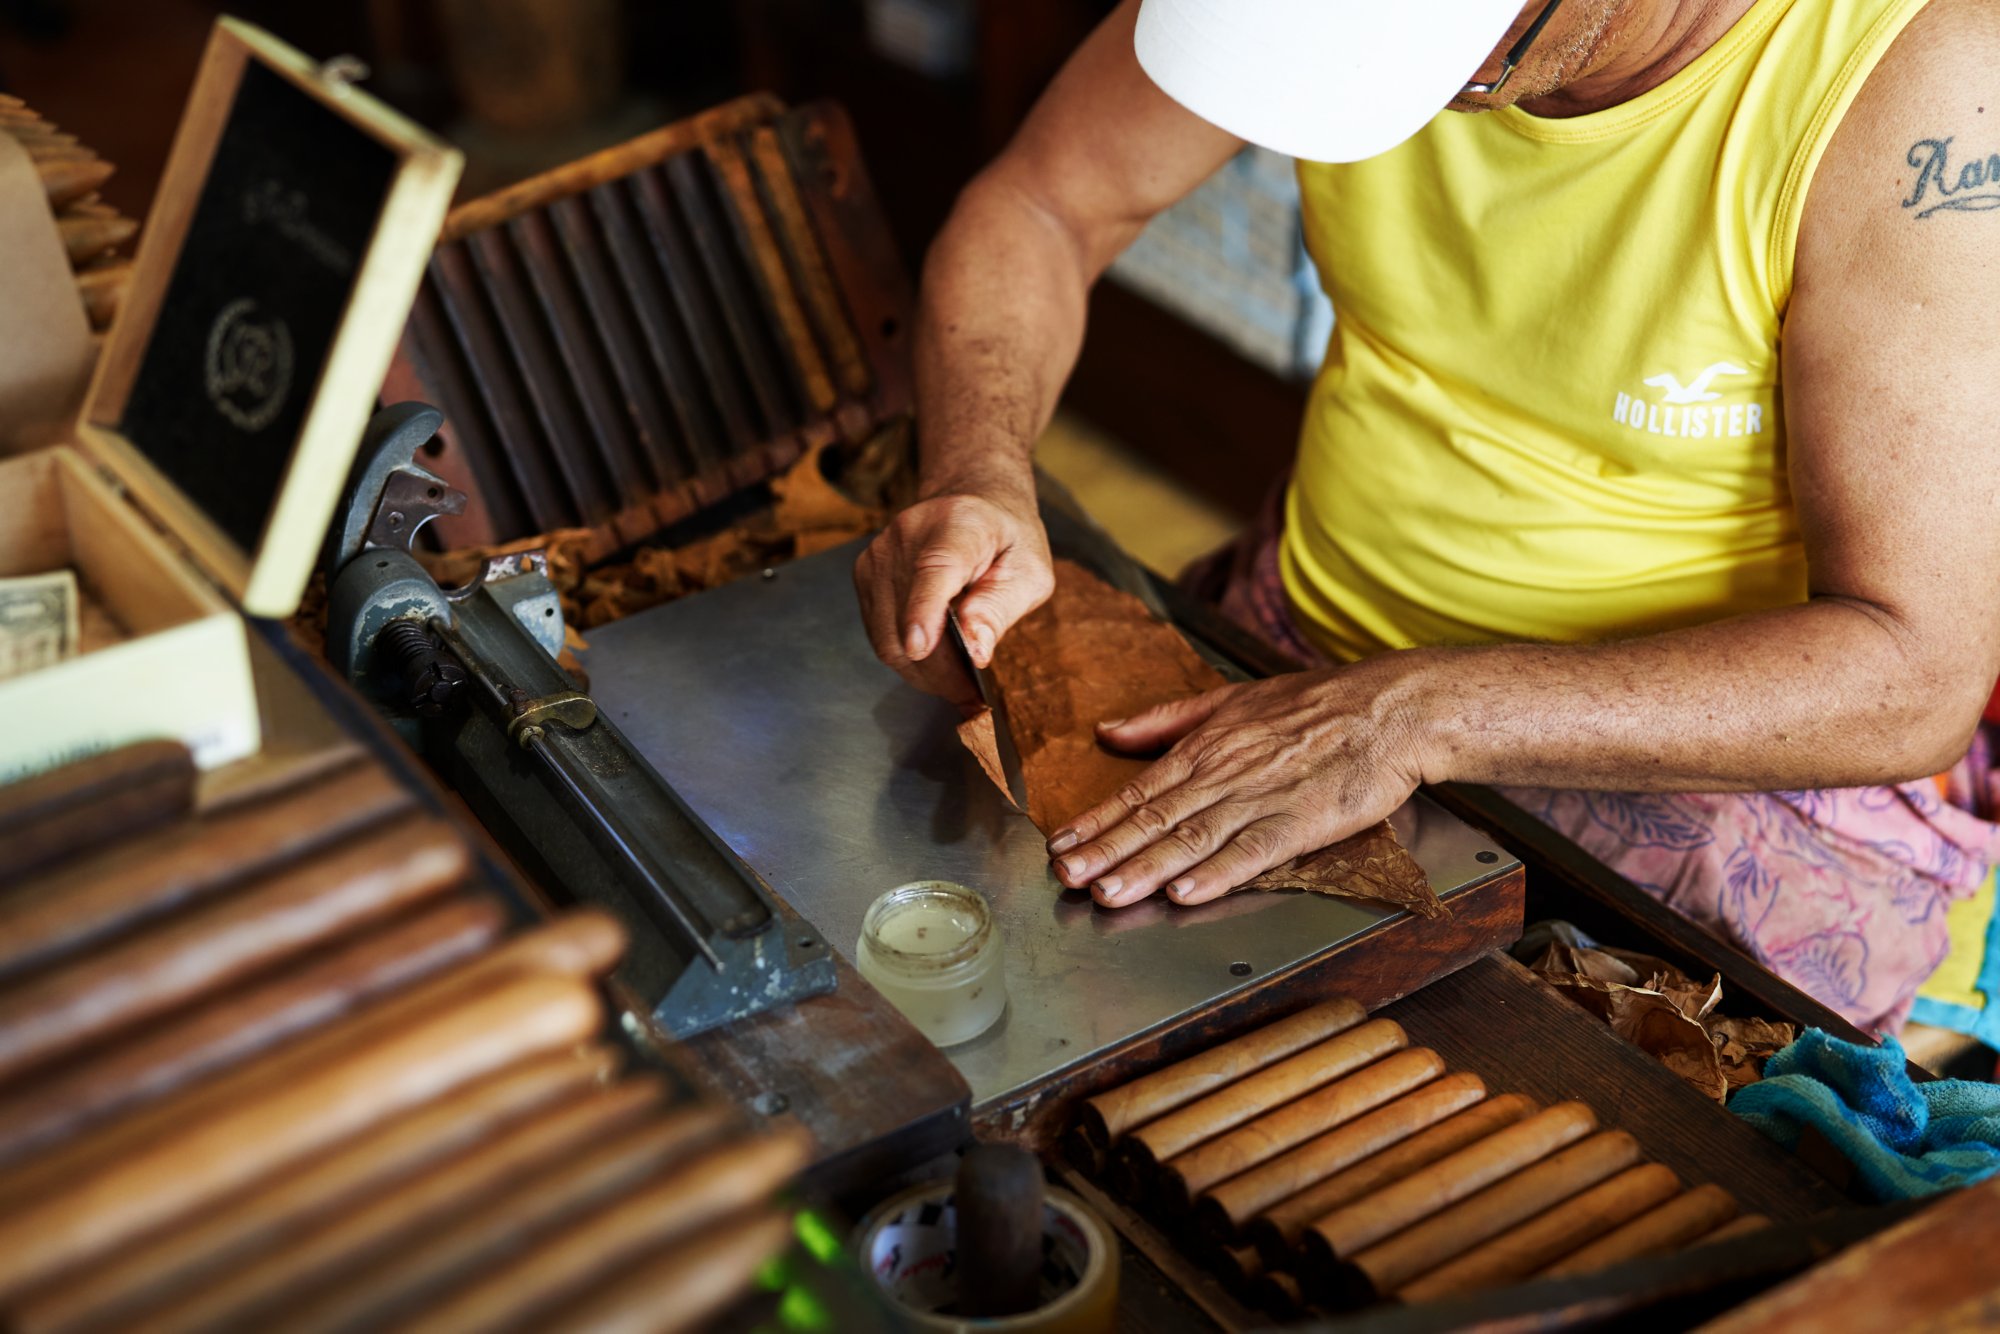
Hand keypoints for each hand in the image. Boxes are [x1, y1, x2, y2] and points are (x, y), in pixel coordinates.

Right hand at [854, 489, 1054, 703]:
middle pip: (906, 617)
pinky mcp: (865, 574)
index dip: (923, 610)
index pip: (933, 569)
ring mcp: (879, 555)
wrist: (972, 504)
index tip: (920, 648)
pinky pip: (880, 633)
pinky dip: (908, 658)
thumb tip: (975, 650)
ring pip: (887, 635)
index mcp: (958, 525)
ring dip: (923, 671)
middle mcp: (908, 535)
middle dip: (938, 670)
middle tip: (971, 697)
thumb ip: (1001, 607)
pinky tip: (937, 664)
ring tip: (957, 683)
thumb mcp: (1029, 571)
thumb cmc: (1006, 541)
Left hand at [1045, 665, 1428, 907]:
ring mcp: (1261, 799)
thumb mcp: (1231, 699)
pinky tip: (1185, 892)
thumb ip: (1165, 720)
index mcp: (1206, 746)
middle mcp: (1224, 773)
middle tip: (1066, 876)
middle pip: (1155, 818)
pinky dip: (1216, 873)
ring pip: (1192, 838)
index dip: (1097, 819)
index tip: (1060, 844)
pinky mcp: (1300, 823)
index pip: (1139, 789)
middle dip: (1106, 849)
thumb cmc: (1315, 705)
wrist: (1389, 709)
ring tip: (1108, 891)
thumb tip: (1108, 731)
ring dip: (1147, 868)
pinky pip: (1251, 853)